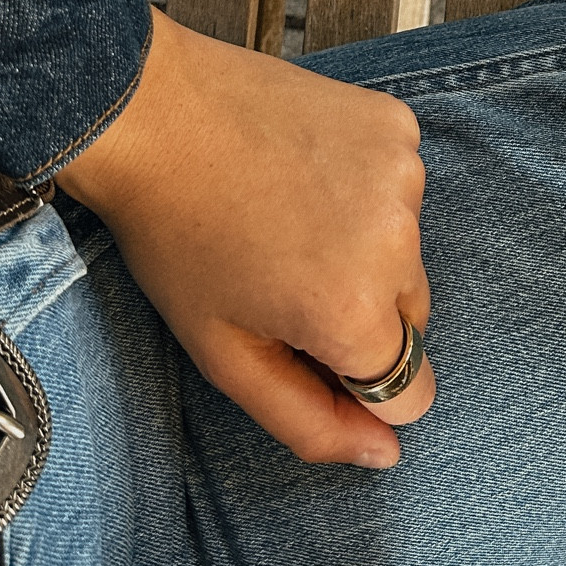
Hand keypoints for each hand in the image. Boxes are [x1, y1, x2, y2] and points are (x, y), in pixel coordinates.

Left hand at [58, 7, 434, 467]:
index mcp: (355, 311)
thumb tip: (384, 454)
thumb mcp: (225, 353)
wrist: (155, 111)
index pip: (410, 392)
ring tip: (285, 212)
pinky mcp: (398, 125)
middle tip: (281, 270)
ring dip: (362, 244)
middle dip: (358, 309)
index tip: (300, 336)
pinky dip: (365, 186)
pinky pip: (400, 186)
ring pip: (405, 248)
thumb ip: (309, 420)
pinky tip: (304, 168)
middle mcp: (397, 242)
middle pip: (410, 317)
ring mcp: (404, 175)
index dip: (353, 377)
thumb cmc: (176, 236)